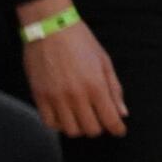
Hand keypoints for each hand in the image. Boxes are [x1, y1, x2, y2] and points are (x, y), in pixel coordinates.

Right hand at [18, 0, 126, 137]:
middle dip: (99, 128)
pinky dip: (60, 124)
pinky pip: (50, 123)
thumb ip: (114, 88)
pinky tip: (66, 115)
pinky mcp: (39, 97)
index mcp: (96, 85)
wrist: (50, 29)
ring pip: (70, 130)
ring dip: (80, 127)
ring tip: (83, 117)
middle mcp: (76, 96)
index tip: (120, 131)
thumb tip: (122, 112)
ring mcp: (56, 98)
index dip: (117, 129)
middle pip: (90, 128)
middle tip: (101, 120)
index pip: (110, 118)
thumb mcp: (104, 61)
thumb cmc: (81, 42)